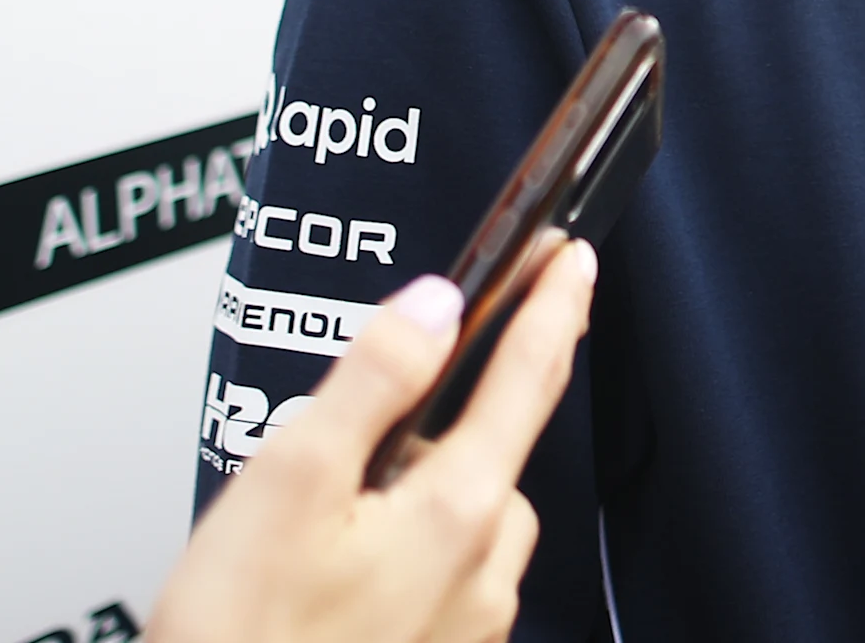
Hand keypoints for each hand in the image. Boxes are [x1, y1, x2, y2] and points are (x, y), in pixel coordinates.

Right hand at [151, 241, 596, 642]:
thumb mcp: (290, 482)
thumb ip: (372, 381)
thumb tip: (435, 306)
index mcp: (458, 508)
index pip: (529, 375)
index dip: (555, 304)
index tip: (575, 258)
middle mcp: (483, 570)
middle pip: (488, 453)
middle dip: (438, 428)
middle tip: (350, 445)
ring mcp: (466, 626)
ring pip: (464, 522)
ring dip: (416, 503)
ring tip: (318, 532)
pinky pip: (442, 583)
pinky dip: (403, 562)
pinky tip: (332, 587)